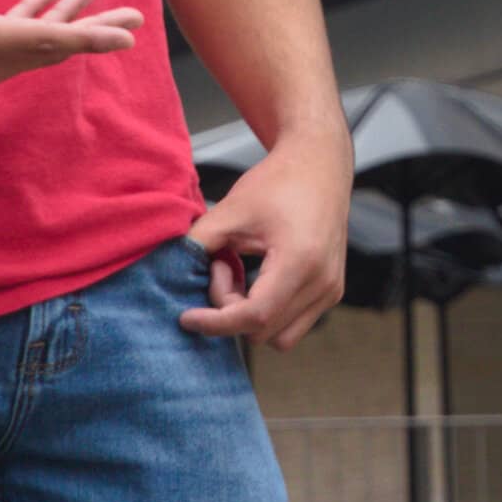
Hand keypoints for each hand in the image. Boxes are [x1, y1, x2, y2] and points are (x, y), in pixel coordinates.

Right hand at [0, 0, 145, 100]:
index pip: (49, 42)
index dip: (92, 36)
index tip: (127, 35)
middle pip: (49, 49)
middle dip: (90, 30)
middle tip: (132, 19)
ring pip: (28, 49)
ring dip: (57, 24)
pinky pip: (6, 50)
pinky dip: (26, 28)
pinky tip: (40, 0)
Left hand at [181, 129, 348, 348]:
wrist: (318, 164)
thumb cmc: (278, 182)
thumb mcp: (230, 210)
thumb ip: (198, 244)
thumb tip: (171, 275)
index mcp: (300, 261)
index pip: (255, 316)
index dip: (216, 323)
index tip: (187, 317)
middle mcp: (323, 282)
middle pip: (263, 330)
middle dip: (231, 309)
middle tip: (221, 266)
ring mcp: (330, 290)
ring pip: (279, 337)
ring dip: (250, 316)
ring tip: (241, 276)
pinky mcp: (331, 292)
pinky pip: (292, 324)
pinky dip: (267, 313)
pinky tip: (256, 280)